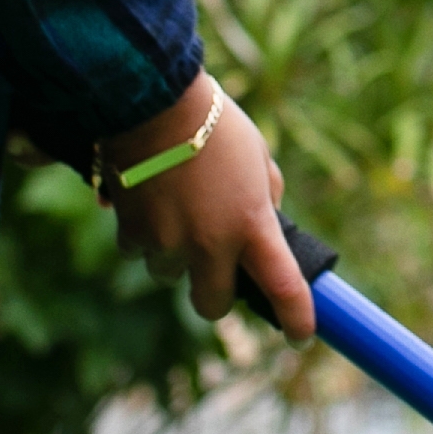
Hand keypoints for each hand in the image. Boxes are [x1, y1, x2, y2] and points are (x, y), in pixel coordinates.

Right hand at [98, 82, 310, 335]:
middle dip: (214, 293)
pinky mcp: (131, 232)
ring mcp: (167, 242)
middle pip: (212, 306)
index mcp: (253, 225)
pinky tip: (146, 199)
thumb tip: (266, 223)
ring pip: (169, 274)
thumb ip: (265, 196)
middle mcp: (211, 244)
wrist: (151, 98)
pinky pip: (137, 250)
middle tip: (216, 268)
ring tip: (174, 208)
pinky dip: (142, 234)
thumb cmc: (213, 121)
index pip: (284, 289)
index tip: (301, 335)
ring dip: (174, 255)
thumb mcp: (257, 155)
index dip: (297, 319)